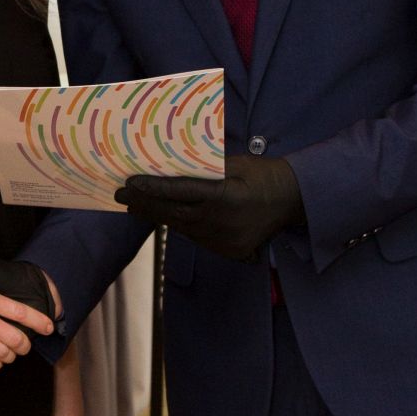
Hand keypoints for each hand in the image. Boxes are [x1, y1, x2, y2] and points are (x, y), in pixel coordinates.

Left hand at [114, 156, 303, 261]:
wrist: (295, 201)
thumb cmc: (265, 175)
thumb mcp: (236, 164)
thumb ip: (205, 170)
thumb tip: (171, 168)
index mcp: (225, 198)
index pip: (180, 193)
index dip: (152, 188)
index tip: (129, 183)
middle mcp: (222, 223)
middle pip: (174, 215)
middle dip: (145, 205)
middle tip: (121, 196)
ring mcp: (225, 241)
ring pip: (183, 229)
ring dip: (158, 217)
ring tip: (136, 206)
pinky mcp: (229, 251)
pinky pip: (197, 238)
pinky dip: (180, 226)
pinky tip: (165, 217)